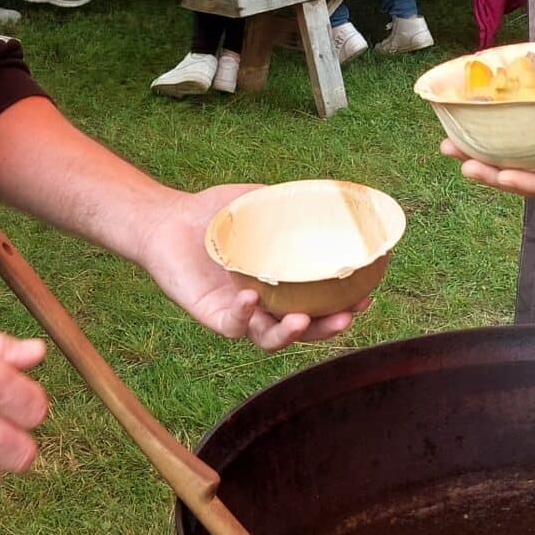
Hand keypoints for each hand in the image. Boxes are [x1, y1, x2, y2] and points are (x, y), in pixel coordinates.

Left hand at [134, 184, 358, 350]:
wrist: (168, 219)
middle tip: (347, 316)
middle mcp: (263, 304)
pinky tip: (250, 297)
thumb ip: (289, 204)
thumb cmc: (214, 213)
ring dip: (290, 334)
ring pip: (269, 338)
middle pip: (302, 329)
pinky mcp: (212, 316)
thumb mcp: (259, 202)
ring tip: (302, 320)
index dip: (343, 304)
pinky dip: (244, 314)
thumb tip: (330, 196)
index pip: (318, 302)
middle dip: (326, 328)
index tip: (365, 295)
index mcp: (280, 282)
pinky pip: (233, 325)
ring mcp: (239, 313)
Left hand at [443, 83, 534, 194]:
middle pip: (528, 180)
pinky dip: (495, 149)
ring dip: (484, 161)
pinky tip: (471, 138)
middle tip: (461, 162)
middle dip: (493, 174)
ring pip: (517, 169)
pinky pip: (521, 154)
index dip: (530, 183)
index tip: (501, 175)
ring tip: (451, 149)